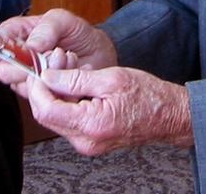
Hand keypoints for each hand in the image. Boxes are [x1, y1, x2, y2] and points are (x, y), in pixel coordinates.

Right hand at [0, 9, 115, 95]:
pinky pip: (40, 97)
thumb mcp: (66, 21)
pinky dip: (56, 87)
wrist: (100, 57)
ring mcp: (29, 78)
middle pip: (4, 69)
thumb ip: (47, 28)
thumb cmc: (80, 35)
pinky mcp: (41, 95)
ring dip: (47, 76)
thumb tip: (30, 46)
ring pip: (22, 85)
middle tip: (53, 55)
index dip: (4, 45)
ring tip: (67, 61)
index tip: (22, 48)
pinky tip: (68, 75)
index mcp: (19, 33)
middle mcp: (19, 58)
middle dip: (29, 66)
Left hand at [25, 66, 193, 155]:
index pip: (45, 109)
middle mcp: (85, 141)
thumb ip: (75, 79)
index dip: (36, 86)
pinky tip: (79, 83)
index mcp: (91, 125)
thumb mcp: (111, 78)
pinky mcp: (91, 140)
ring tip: (71, 67)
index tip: (39, 67)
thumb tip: (47, 76)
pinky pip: (69, 120)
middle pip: (47, 114)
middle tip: (56, 61)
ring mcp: (87, 143)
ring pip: (56, 116)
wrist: (169, 116)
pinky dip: (68, 100)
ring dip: (57, 91)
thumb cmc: (148, 96)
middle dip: (45, 86)